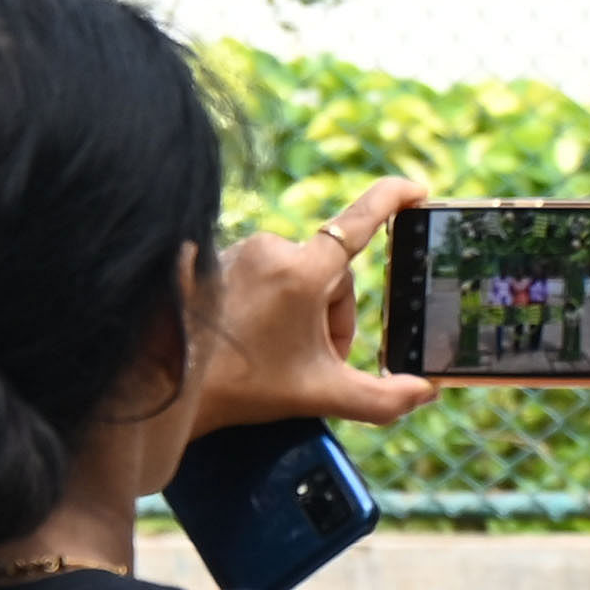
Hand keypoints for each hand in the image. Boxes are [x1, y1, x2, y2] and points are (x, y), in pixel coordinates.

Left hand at [194, 176, 440, 440]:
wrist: (165, 388)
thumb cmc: (242, 388)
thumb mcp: (323, 396)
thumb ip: (386, 399)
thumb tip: (425, 391)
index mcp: (304, 273)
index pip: (362, 221)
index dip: (393, 200)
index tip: (416, 190)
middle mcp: (271, 250)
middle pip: (332, 277)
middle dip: (335, 319)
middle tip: (318, 364)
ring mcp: (239, 252)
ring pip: (298, 277)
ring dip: (303, 313)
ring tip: (280, 355)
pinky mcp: (215, 260)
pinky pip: (264, 276)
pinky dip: (271, 305)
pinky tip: (252, 338)